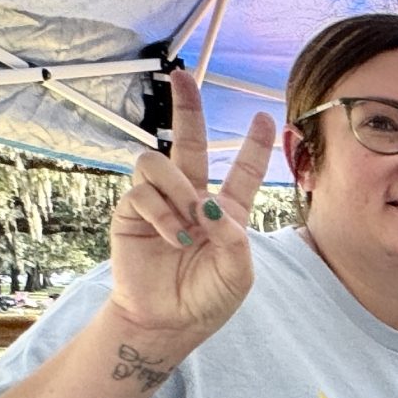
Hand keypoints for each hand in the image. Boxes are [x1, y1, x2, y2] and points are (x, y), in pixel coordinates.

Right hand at [105, 70, 273, 345]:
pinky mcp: (132, 211)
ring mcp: (161, 201)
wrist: (168, 321)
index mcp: (228, 210)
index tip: (265, 117)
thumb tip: (209, 204)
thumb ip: (234, 237)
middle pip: (189, 141)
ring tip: (189, 223)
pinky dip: (163, 214)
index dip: (255, 145)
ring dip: (178, 189)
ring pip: (160, 162)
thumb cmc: (208, 299)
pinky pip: (144, 191)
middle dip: (186, 108)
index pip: (243, 170)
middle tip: (183, 77)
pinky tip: (174, 238)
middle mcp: (193, 197)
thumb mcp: (238, 273)